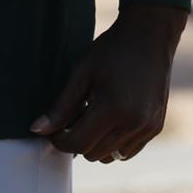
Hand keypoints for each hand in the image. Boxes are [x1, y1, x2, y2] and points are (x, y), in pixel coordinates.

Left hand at [30, 3, 187, 162]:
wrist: (150, 35)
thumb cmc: (112, 50)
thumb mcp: (82, 73)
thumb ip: (61, 107)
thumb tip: (36, 130)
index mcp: (112, 108)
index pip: (77, 143)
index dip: (59, 140)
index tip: (53, 128)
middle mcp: (134, 123)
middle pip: (93, 154)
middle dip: (78, 140)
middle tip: (74, 117)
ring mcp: (148, 127)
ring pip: (110, 157)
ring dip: (97, 144)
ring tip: (94, 117)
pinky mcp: (156, 127)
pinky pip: (127, 152)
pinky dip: (115, 144)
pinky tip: (112, 120)